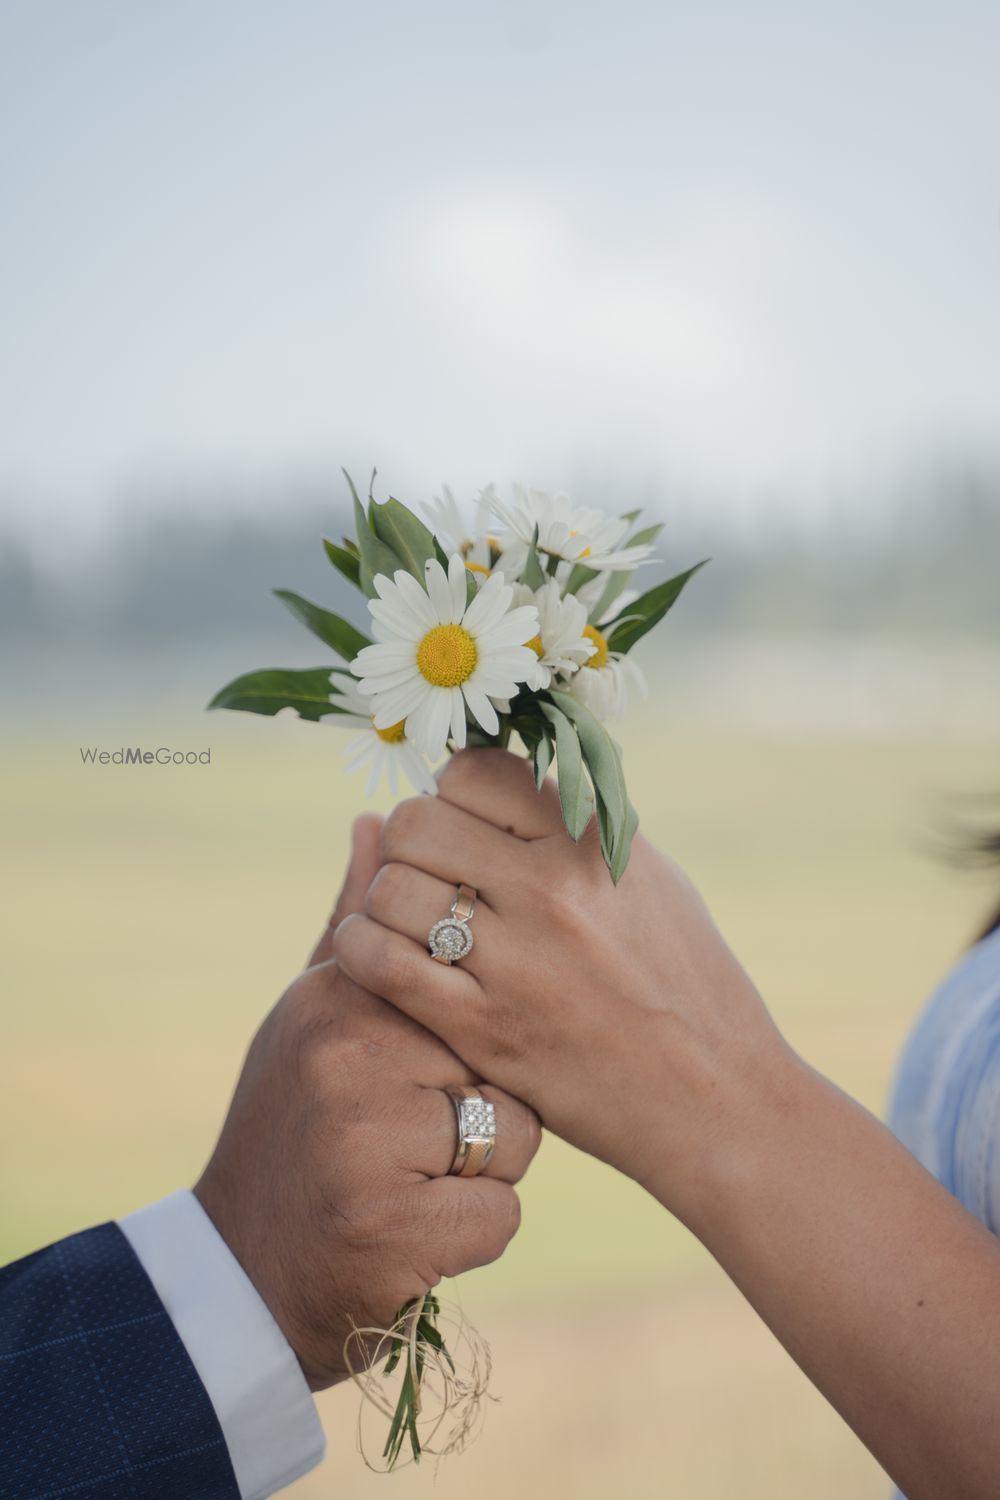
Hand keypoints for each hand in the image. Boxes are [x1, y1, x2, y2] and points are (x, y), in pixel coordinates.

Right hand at [195, 813, 540, 1389]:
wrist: (239, 1276)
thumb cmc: (292, 1128)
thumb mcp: (311, 1019)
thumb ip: (354, 925)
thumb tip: (377, 818)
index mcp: (338, 995)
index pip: (457, 972)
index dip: (466, 1024)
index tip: (434, 1061)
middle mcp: (350, 1053)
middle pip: (497, 1051)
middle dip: (478, 1097)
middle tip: (412, 1133)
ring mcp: (368, 1139)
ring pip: (514, 1132)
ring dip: (481, 1170)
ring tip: (410, 1181)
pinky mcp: (397, 1226)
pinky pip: (502, 1213)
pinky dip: (473, 1234)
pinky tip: (417, 1233)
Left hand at [331, 751, 796, 1227]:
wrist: (716, 1098)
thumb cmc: (688, 981)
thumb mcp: (649, 877)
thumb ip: (573, 824)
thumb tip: (494, 783)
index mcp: (594, 842)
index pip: (473, 772)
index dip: (450, 792)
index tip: (460, 820)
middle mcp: (553, 890)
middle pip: (416, 823)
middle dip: (409, 843)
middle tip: (428, 872)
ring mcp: (517, 960)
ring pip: (391, 888)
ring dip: (386, 900)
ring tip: (411, 920)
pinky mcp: (484, 1029)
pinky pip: (380, 963)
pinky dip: (363, 948)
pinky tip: (380, 952)